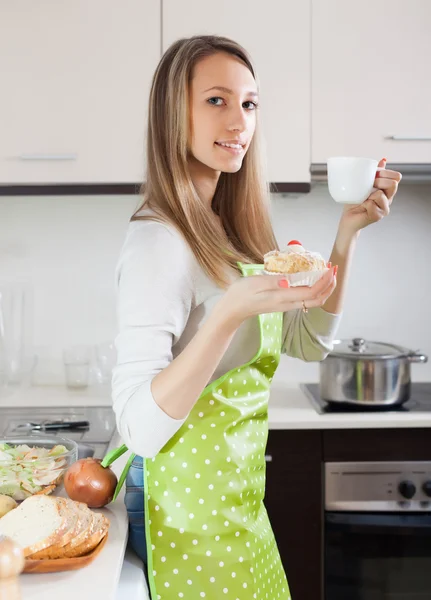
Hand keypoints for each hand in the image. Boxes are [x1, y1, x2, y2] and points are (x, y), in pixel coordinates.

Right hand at [217, 267, 337, 329]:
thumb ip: (273, 281)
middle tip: (333, 270)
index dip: (324, 282)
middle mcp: (287, 304)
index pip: (310, 293)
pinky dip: (313, 288)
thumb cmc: (240, 295)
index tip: (329, 269)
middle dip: (328, 286)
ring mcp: (286, 305)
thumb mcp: (254, 283)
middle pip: (316, 300)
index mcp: (282, 298)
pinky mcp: (283, 303)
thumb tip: (290, 279)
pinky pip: (304, 298)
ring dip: (322, 287)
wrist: (232, 311)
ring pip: (312, 300)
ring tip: (325, 272)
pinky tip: (310, 277)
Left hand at [339, 158, 401, 234]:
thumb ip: (374, 173)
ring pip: (381, 194)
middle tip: (368, 185)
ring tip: (364, 199)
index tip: (374, 174)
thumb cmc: (355, 201)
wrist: (348, 217)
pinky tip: (362, 206)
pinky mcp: (378, 216)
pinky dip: (365, 204)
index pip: (396, 177)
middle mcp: (388, 199)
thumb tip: (384, 160)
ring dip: (369, 194)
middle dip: (379, 181)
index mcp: (387, 190)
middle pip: (393, 184)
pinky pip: (372, 204)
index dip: (386, 173)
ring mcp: (384, 208)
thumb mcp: (364, 184)